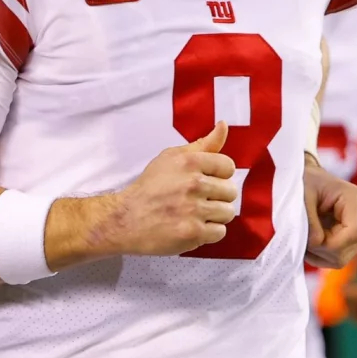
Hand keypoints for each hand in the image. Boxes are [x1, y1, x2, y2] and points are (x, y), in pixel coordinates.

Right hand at [94, 122, 237, 255]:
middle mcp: (193, 184)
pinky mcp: (193, 232)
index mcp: (189, 162)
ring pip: (227, 212)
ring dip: (214, 216)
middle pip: (230, 191)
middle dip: (217, 197)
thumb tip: (223, 125)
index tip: (205, 181)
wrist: (125, 219)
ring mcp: (194, 210)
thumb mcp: (171, 157)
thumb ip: (202, 144)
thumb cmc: (149, 187)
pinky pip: (219, 232)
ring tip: (195, 215)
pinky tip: (193, 227)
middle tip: (197, 200)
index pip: (228, 166)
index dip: (219, 175)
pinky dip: (209, 233)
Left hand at [304, 155, 356, 268]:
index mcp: (356, 199)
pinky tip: (312, 240)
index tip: (308, 239)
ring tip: (306, 236)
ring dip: (318, 253)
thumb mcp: (302, 197)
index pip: (354, 233)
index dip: (329, 244)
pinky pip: (338, 258)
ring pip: (341, 258)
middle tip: (302, 235)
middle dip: (320, 249)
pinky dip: (320, 255)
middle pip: (346, 250)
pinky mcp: (355, 239)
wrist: (311, 179)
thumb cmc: (306, 182)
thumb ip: (309, 220)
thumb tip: (316, 242)